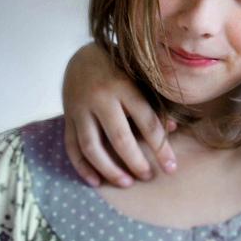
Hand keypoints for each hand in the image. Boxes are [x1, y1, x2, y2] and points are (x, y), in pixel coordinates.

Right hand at [62, 42, 177, 186]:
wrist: (83, 56)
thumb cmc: (121, 70)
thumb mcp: (141, 80)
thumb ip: (155, 103)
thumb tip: (173, 131)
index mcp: (125, 86)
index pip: (147, 122)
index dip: (161, 147)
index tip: (171, 167)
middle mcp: (101, 98)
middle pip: (119, 138)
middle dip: (135, 162)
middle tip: (148, 177)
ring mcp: (80, 108)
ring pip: (92, 147)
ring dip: (109, 169)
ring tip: (126, 183)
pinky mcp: (67, 117)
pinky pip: (72, 147)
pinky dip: (83, 167)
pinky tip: (96, 182)